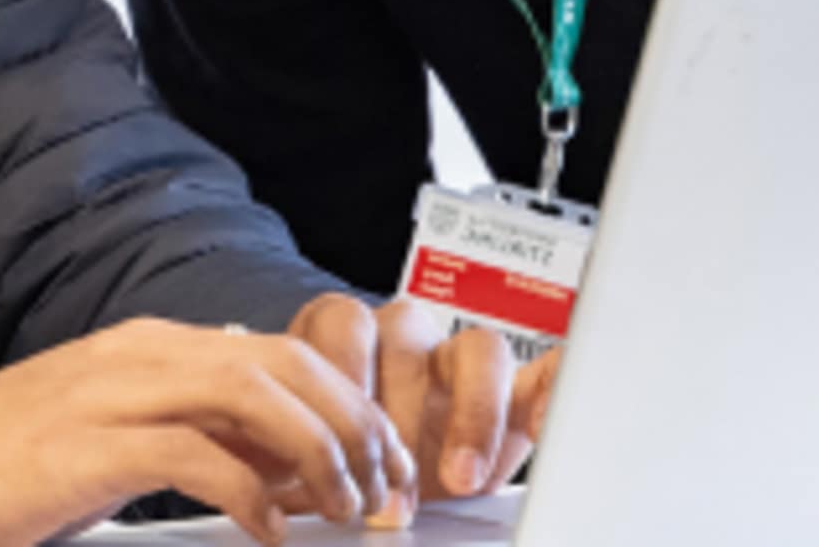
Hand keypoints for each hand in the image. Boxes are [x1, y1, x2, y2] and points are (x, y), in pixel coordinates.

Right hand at [0, 316, 410, 545]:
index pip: (283, 355)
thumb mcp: (116, 446)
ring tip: (347, 513)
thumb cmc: (2, 470)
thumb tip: (285, 470)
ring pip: (257, 395)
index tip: (387, 472)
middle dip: (357, 430)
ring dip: (321, 456)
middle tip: (388, 496)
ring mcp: (112, 393)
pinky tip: (269, 535)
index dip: (351, 411)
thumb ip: (196, 441)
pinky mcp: (87, 445)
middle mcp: (140, 354)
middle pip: (287, 366)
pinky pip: (199, 456)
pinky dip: (252, 497)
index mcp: (152, 348)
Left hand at [289, 293, 561, 501]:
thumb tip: (266, 491)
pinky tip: (540, 428)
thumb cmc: (334, 467)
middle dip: (398, 416)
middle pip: (406, 338)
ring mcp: (461, 360)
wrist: (384, 494)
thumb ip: (289, 458)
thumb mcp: (302, 463)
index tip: (339, 445)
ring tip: (460, 480)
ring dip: (471, 415)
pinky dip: (551, 391)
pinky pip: (546, 369)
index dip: (342, 380)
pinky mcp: (516, 390)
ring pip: (478, 348)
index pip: (342, 325)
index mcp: (345, 336)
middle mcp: (404, 337)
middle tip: (391, 487)